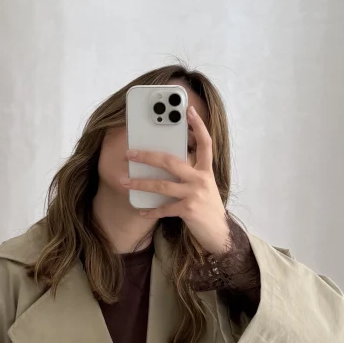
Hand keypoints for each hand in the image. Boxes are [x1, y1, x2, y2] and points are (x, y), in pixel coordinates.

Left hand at [122, 105, 231, 254]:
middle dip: (148, 156)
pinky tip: (141, 211)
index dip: (198, 126)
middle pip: (171, 161)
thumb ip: (190, 172)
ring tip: (124, 181)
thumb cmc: (207, 206)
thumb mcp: (203, 185)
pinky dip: (150, 210)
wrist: (219, 232)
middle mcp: (201, 179)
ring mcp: (195, 194)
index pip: (205, 143)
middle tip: (130, 153)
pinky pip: (164, 208)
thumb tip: (164, 162)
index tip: (188, 110)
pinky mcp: (188, 210)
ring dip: (140, 183)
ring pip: (162, 185)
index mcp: (205, 170)